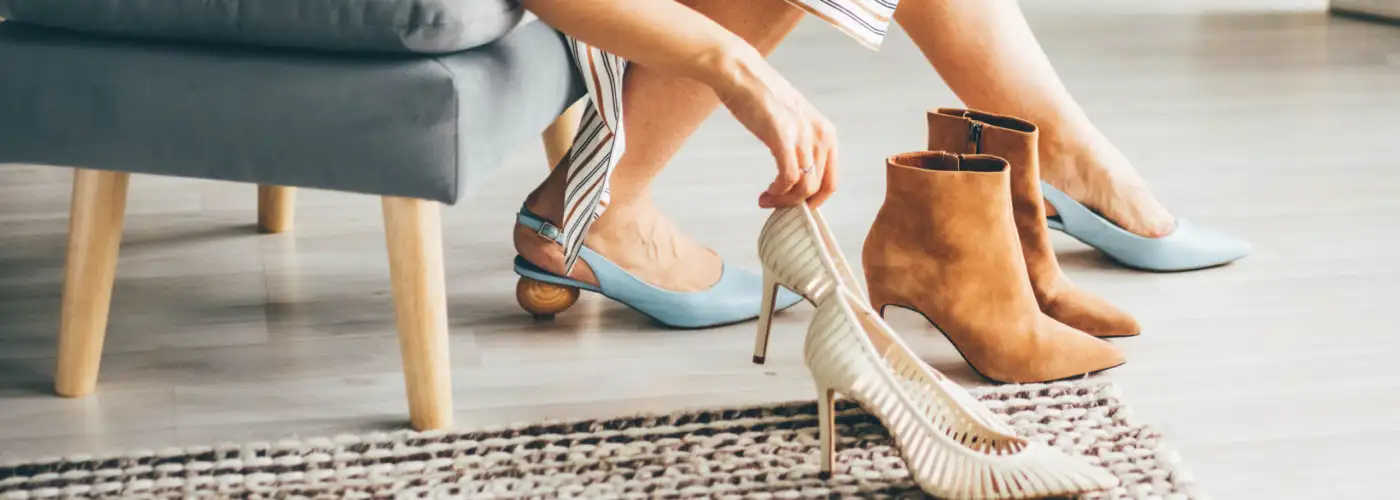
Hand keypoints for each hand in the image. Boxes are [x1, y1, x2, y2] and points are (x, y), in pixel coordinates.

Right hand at [710, 51, 838, 208]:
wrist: (740, 74)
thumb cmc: (761, 97)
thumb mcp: (794, 122)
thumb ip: (801, 146)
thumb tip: (797, 178)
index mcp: (827, 132)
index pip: (832, 181)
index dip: (814, 200)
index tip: (795, 205)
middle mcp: (821, 135)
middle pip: (819, 188)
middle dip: (797, 205)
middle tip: (776, 206)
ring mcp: (803, 136)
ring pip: (804, 188)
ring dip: (784, 201)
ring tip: (766, 200)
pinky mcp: (782, 137)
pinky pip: (788, 178)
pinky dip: (777, 192)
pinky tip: (765, 193)